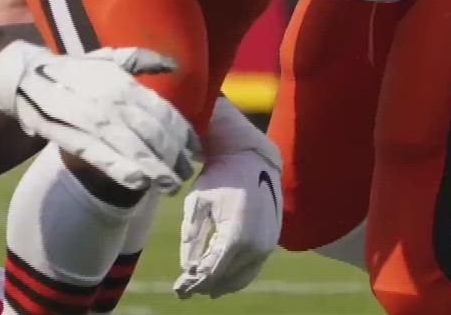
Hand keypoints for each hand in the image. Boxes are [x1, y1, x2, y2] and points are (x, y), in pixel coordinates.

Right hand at [0, 40, 197, 191]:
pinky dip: (121, 170)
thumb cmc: (74, 70)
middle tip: (185, 174)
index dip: (183, 134)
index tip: (196, 151)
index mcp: (124, 82)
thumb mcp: (109, 58)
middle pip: (153, 134)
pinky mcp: (73, 138)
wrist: (27, 77)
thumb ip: (143, 60)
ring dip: (155, 169)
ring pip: (132, 148)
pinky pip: (102, 157)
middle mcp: (113, 101)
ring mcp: (93, 121)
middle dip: (173, 157)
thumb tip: (175, 64)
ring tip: (170, 186)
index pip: (164, 112)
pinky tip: (139, 183)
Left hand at [175, 101, 282, 297]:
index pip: (212, 272)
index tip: (178, 289)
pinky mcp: (272, 241)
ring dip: (221, 285)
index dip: (194, 283)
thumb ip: (192, 237)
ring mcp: (267, 244)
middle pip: (226, 278)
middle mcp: (256, 245)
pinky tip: (221, 279)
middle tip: (184, 290)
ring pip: (242, 277)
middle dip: (204, 286)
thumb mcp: (197, 202)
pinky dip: (236, 276)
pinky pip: (253, 268)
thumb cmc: (220, 177)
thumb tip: (186, 267)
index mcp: (236, 235)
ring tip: (201, 288)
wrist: (252, 159)